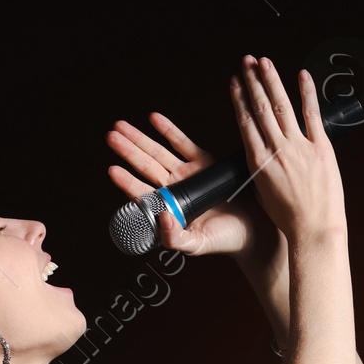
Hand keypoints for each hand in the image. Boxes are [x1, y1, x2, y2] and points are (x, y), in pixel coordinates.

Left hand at [105, 106, 278, 260]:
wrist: (252, 228)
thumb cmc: (223, 240)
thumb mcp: (196, 245)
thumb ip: (175, 238)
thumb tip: (161, 219)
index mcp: (167, 209)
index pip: (142, 193)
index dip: (127, 181)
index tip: (112, 170)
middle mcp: (173, 189)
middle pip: (145, 166)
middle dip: (128, 151)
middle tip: (111, 136)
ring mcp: (187, 174)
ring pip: (159, 152)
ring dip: (140, 138)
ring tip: (121, 126)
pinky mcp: (203, 162)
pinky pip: (182, 143)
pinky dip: (168, 130)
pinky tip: (153, 119)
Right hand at [228, 56, 345, 248]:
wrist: (314, 230)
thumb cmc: (290, 218)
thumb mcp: (264, 193)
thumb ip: (260, 168)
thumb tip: (259, 152)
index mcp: (259, 162)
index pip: (245, 122)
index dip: (239, 99)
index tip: (235, 81)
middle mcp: (276, 150)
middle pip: (260, 109)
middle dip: (252, 81)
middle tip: (247, 61)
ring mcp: (299, 147)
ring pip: (282, 106)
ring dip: (272, 81)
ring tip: (264, 62)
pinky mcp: (321, 148)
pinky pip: (312, 114)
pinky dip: (306, 93)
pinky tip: (302, 75)